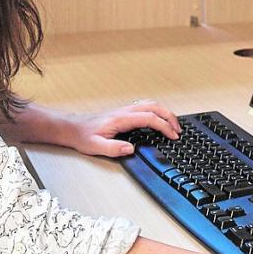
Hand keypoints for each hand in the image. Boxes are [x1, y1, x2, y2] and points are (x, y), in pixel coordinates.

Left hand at [63, 99, 181, 156]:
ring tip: (173, 125)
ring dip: (165, 112)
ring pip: (151, 104)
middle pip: (154, 107)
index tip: (173, 135)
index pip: (149, 118)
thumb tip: (130, 149)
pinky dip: (157, 111)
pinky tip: (159, 119)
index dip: (164, 126)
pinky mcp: (124, 112)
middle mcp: (125, 111)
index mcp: (121, 119)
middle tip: (179, 130)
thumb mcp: (96, 147)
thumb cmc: (84, 136)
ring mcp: (125, 110)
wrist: (73, 128)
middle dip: (170, 117)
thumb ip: (113, 148)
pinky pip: (146, 106)